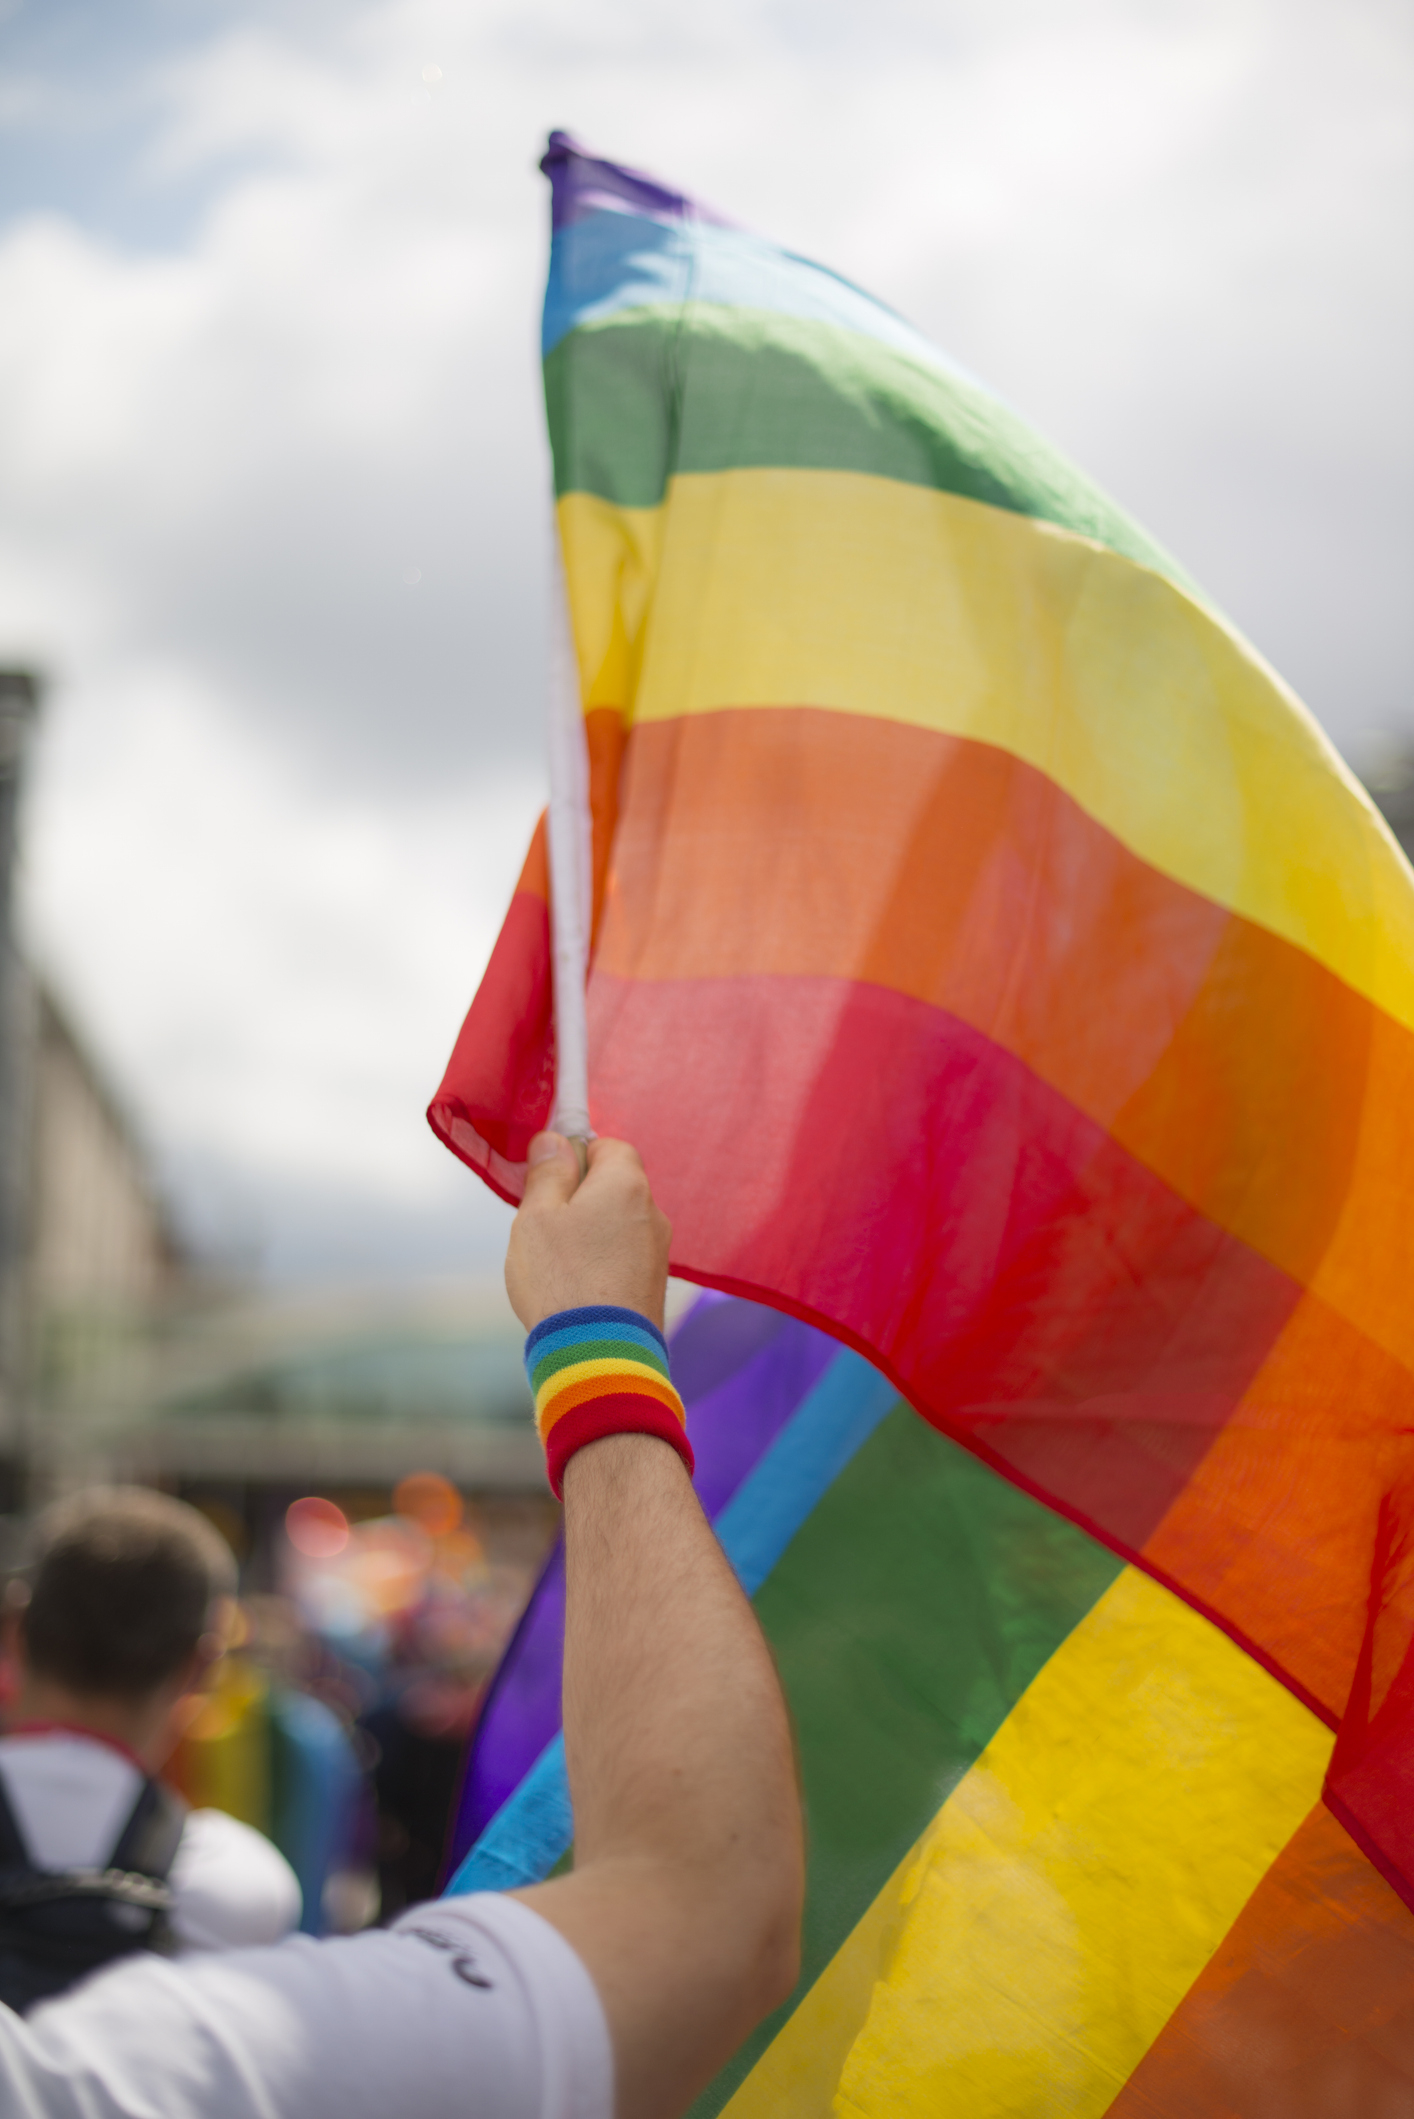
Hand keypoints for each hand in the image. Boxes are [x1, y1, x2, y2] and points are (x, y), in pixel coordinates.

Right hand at [505, 1133, 671, 1330]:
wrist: (599, 1356)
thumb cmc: (562, 1279)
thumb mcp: (537, 1216)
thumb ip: (547, 1173)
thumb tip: (554, 1140)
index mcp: (626, 1185)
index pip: (610, 1146)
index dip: (577, 1155)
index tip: (549, 1178)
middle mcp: (653, 1213)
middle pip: (614, 1188)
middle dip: (579, 1199)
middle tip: (544, 1226)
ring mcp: (658, 1253)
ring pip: (617, 1226)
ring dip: (589, 1236)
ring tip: (556, 1267)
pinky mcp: (654, 1287)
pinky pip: (623, 1260)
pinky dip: (601, 1265)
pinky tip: (575, 1291)